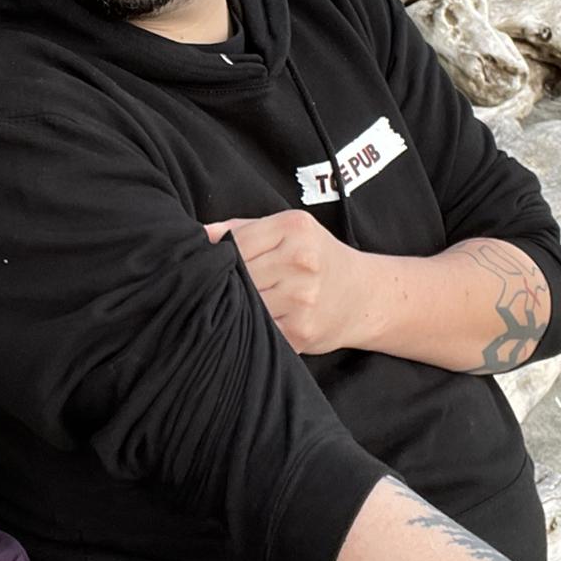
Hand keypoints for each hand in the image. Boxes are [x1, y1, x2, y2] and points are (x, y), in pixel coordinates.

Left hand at [204, 209, 375, 355]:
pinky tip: (250, 322)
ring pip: (243, 303)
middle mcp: (301, 262)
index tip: (211, 266)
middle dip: (225, 283)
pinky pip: (256, 329)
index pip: (235, 243)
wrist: (364, 296)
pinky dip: (248, 327)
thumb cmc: (317, 258)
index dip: (219, 257)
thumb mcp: (289, 230)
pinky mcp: (299, 332)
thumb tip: (196, 236)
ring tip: (233, 305)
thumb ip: (241, 229)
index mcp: (294, 228)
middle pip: (237, 274)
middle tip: (216, 288)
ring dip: (233, 307)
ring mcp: (302, 299)